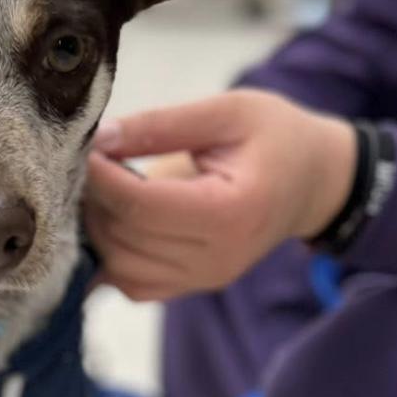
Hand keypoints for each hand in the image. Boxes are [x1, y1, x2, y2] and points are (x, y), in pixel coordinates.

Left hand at [84, 91, 357, 303]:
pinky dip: (111, 255)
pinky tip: (113, 216)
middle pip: (126, 239)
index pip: (143, 207)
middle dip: (94, 200)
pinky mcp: (194, 285)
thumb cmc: (276, 137)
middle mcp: (219, 257)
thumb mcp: (228, 111)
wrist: (314, 180)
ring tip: (101, 185)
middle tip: (86, 159)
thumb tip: (99, 138)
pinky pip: (133, 285)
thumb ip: (162, 124)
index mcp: (232, 211)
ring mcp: (206, 278)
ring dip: (98, 228)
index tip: (81, 147)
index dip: (101, 178)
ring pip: (121, 267)